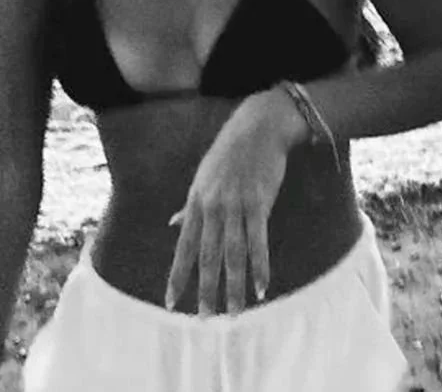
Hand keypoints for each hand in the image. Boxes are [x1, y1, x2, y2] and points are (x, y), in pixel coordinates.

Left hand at [164, 90, 302, 316]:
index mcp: (196, 203)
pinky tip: (262, 287)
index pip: (184, 248)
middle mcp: (213, 208)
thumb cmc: (228, 154)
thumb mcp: (201, 178)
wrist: (256, 130)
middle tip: (205, 319)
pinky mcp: (259, 203)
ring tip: (236, 312)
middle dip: (206, 290)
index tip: (170, 303)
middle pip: (208, 257)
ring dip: (235, 286)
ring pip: (234, 254)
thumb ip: (189, 206)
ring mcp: (236, 206)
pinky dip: (261, 267)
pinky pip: (259, 241)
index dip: (177, 276)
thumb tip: (173, 224)